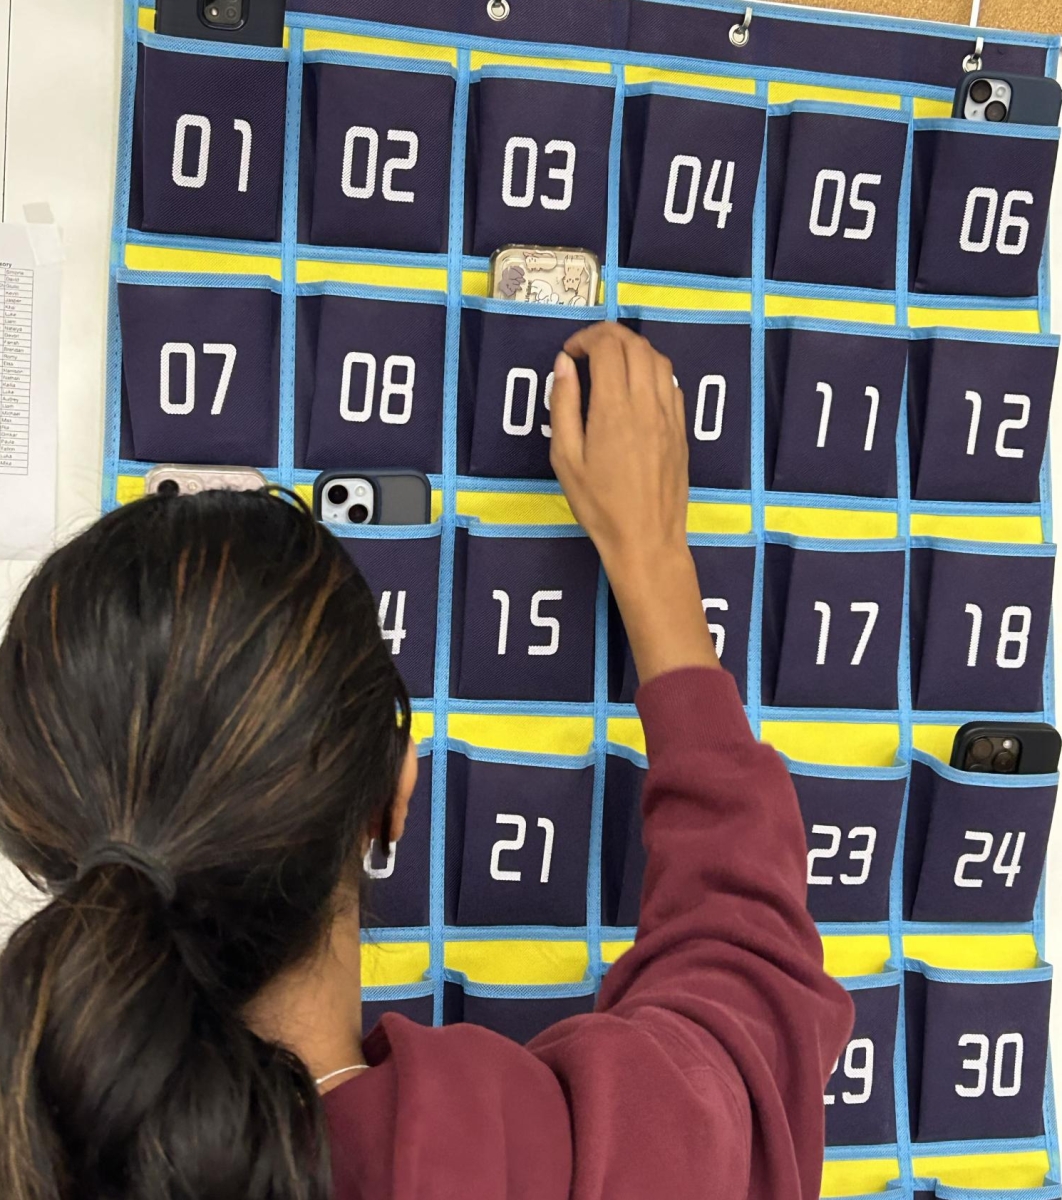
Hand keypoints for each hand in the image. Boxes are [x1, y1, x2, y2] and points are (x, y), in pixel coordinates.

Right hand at [550, 323, 718, 683]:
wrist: (647, 539)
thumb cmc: (599, 506)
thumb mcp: (566, 459)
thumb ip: (563, 406)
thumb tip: (564, 365)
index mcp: (613, 409)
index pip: (607, 347)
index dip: (586, 339)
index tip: (570, 353)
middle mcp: (647, 403)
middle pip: (635, 344)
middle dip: (609, 336)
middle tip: (587, 349)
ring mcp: (669, 414)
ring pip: (657, 358)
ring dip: (633, 348)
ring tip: (611, 362)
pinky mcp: (681, 428)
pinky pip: (671, 382)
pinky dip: (652, 370)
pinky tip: (636, 386)